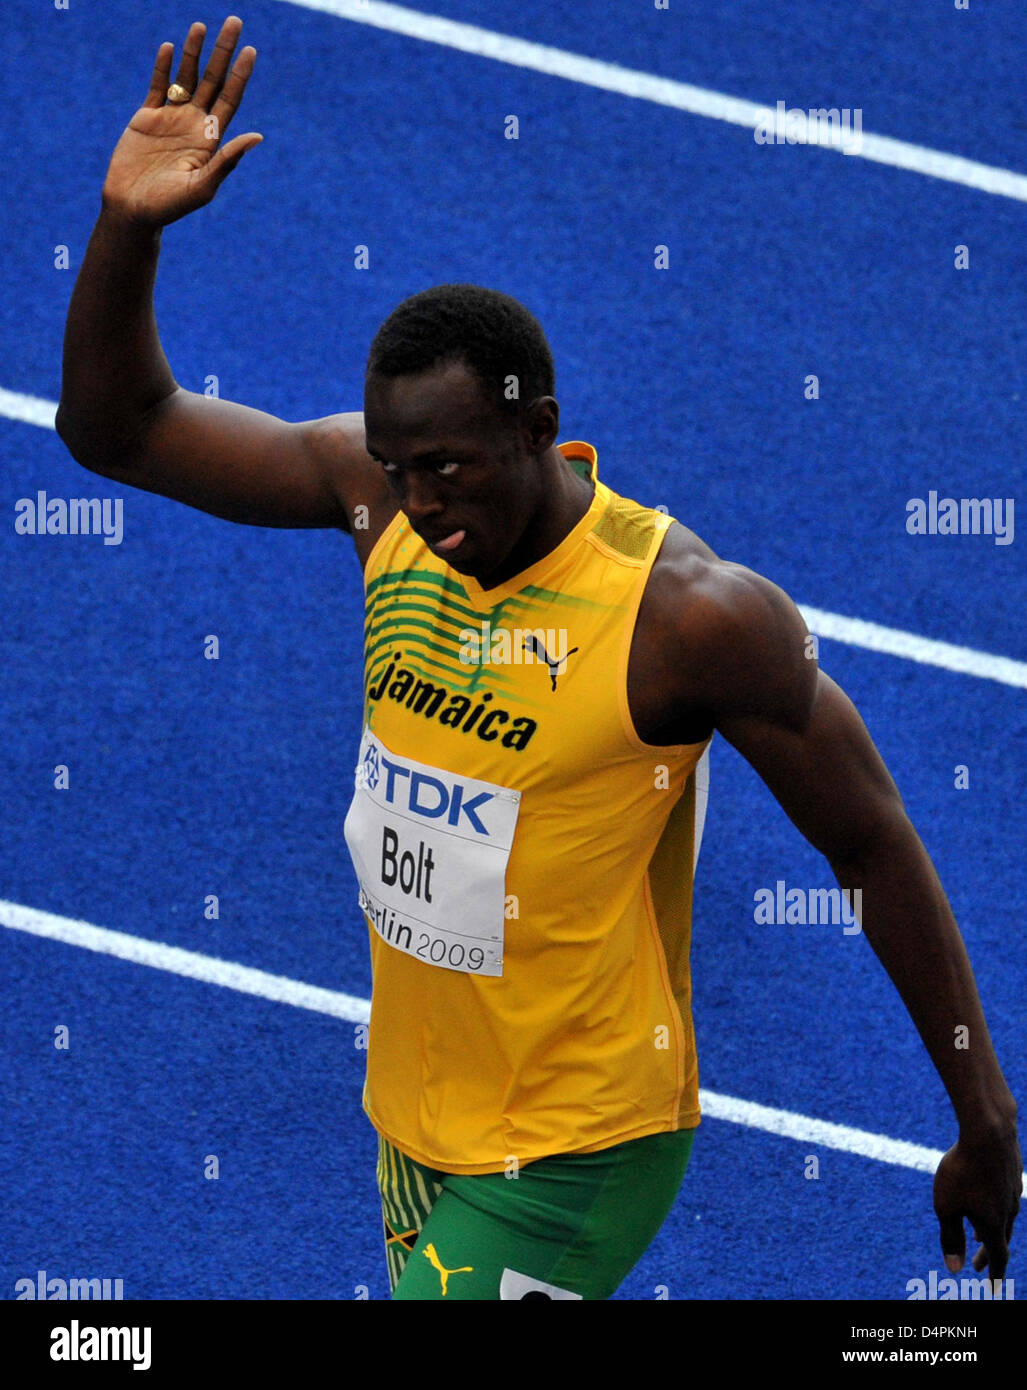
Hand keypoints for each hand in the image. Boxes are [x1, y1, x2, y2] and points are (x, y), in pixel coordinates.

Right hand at [101, 15, 261, 228]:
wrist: (133, 209)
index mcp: (211, 139)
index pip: (230, 99)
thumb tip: (258, 136)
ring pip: (186, 77)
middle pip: (212, 80)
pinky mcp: (146, 118)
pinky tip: (170, 48)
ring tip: (201, 26)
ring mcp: (171, 118)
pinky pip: (158, 86)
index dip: (240, 74)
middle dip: (223, 51)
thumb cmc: (170, 206)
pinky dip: (163, 68)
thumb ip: (227, 160)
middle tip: (234, 21)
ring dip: (193, 51)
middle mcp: (194, 124)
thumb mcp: (202, 185)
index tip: (250, 51)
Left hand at [933, 1119, 1020, 1281]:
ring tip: (977, 1238)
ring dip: (991, 1231)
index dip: (994, 1275)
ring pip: (1004, 1219)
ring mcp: (1013, 1192)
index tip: (993, 1289)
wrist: (989, 1130)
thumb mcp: (946, 1206)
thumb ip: (950, 1237)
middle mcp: (1009, 1211)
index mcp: (994, 1224)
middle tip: (976, 1266)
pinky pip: (1005, 1199)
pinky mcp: (1012, 1174)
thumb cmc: (963, 1169)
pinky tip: (985, 1200)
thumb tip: (954, 1268)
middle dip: (988, 1255)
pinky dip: (995, 1210)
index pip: (997, 1257)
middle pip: (1000, 1240)